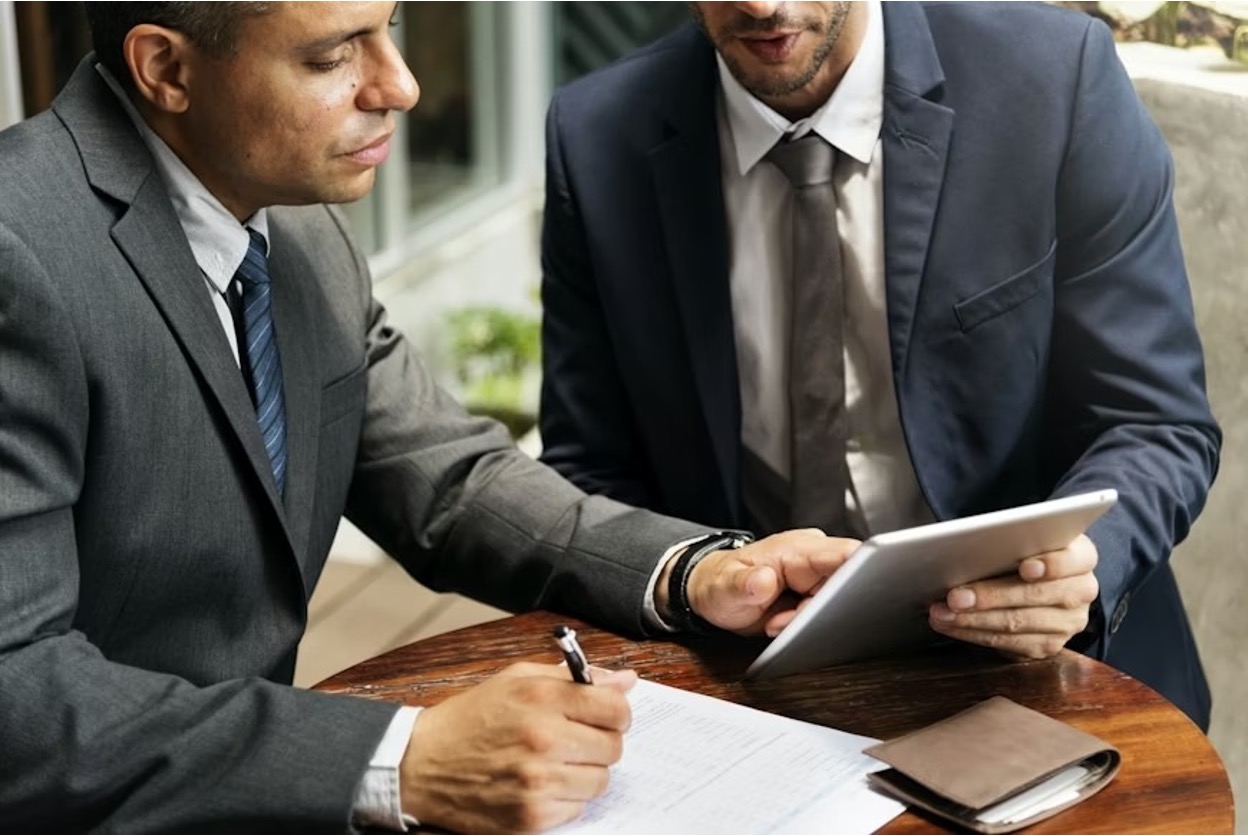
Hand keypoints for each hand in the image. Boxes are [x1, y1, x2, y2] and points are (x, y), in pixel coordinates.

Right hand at [399, 662, 635, 832]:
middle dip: (600, 742)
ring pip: (600, 781)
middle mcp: (543, 738)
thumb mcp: (517, 680)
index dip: (616, 712)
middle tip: (576, 739)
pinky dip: (566, 798)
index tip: (605, 715)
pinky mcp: (530, 816)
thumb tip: (625, 681)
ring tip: (555, 762)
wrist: (422, 763)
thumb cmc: (470, 719)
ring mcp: (538, 781)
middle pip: (613, 747)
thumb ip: (574, 678)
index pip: (616, 708)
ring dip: (584, 772)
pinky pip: (578, 808)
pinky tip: (541, 784)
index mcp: (542, 698)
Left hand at [676, 528, 859, 636]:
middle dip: (820, 611)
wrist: (716, 593)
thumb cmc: (721, 584)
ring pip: (836, 603)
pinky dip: (806, 624)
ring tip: (774, 620)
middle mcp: (812, 558)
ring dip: (809, 620)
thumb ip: (744, 584)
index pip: (846, 553)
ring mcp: (815, 575)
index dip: (862, 572)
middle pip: (846, 586)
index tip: (851, 597)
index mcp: (796, 549)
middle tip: (780, 620)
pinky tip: (781, 622)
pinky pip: (825, 611)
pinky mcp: (814, 592)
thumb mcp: (724, 587)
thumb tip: (764, 580)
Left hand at [929, 534, 1099, 658]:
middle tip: (955, 597)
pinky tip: (951, 625)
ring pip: (1018, 623)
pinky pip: (1009, 644)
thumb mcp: (1025, 536)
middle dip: (990, 597)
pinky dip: (974, 634)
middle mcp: (1082, 591)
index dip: (1052, 564)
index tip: (1025, 568)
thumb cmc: (1024, 549)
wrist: (1040, 578)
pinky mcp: (1049, 645)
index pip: (1074, 559)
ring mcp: (1069, 623)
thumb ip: (1012, 539)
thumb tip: (969, 545)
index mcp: (1082, 557)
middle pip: (1036, 596)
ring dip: (974, 620)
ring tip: (942, 613)